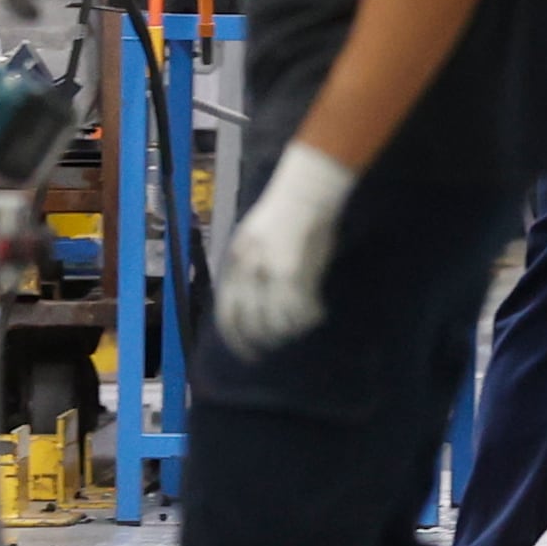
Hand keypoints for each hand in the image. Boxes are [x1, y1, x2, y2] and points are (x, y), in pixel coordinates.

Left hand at [215, 142, 358, 352]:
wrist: (305, 193)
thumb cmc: (281, 213)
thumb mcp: (253, 242)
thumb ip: (249, 272)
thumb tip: (254, 306)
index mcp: (234, 263)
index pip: (228, 314)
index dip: (237, 339)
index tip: (249, 353)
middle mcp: (248, 271)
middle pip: (253, 323)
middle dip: (264, 341)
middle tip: (278, 346)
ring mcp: (270, 273)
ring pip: (278, 321)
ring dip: (290, 329)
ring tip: (302, 326)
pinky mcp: (294, 273)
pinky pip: (300, 309)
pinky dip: (310, 317)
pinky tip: (318, 313)